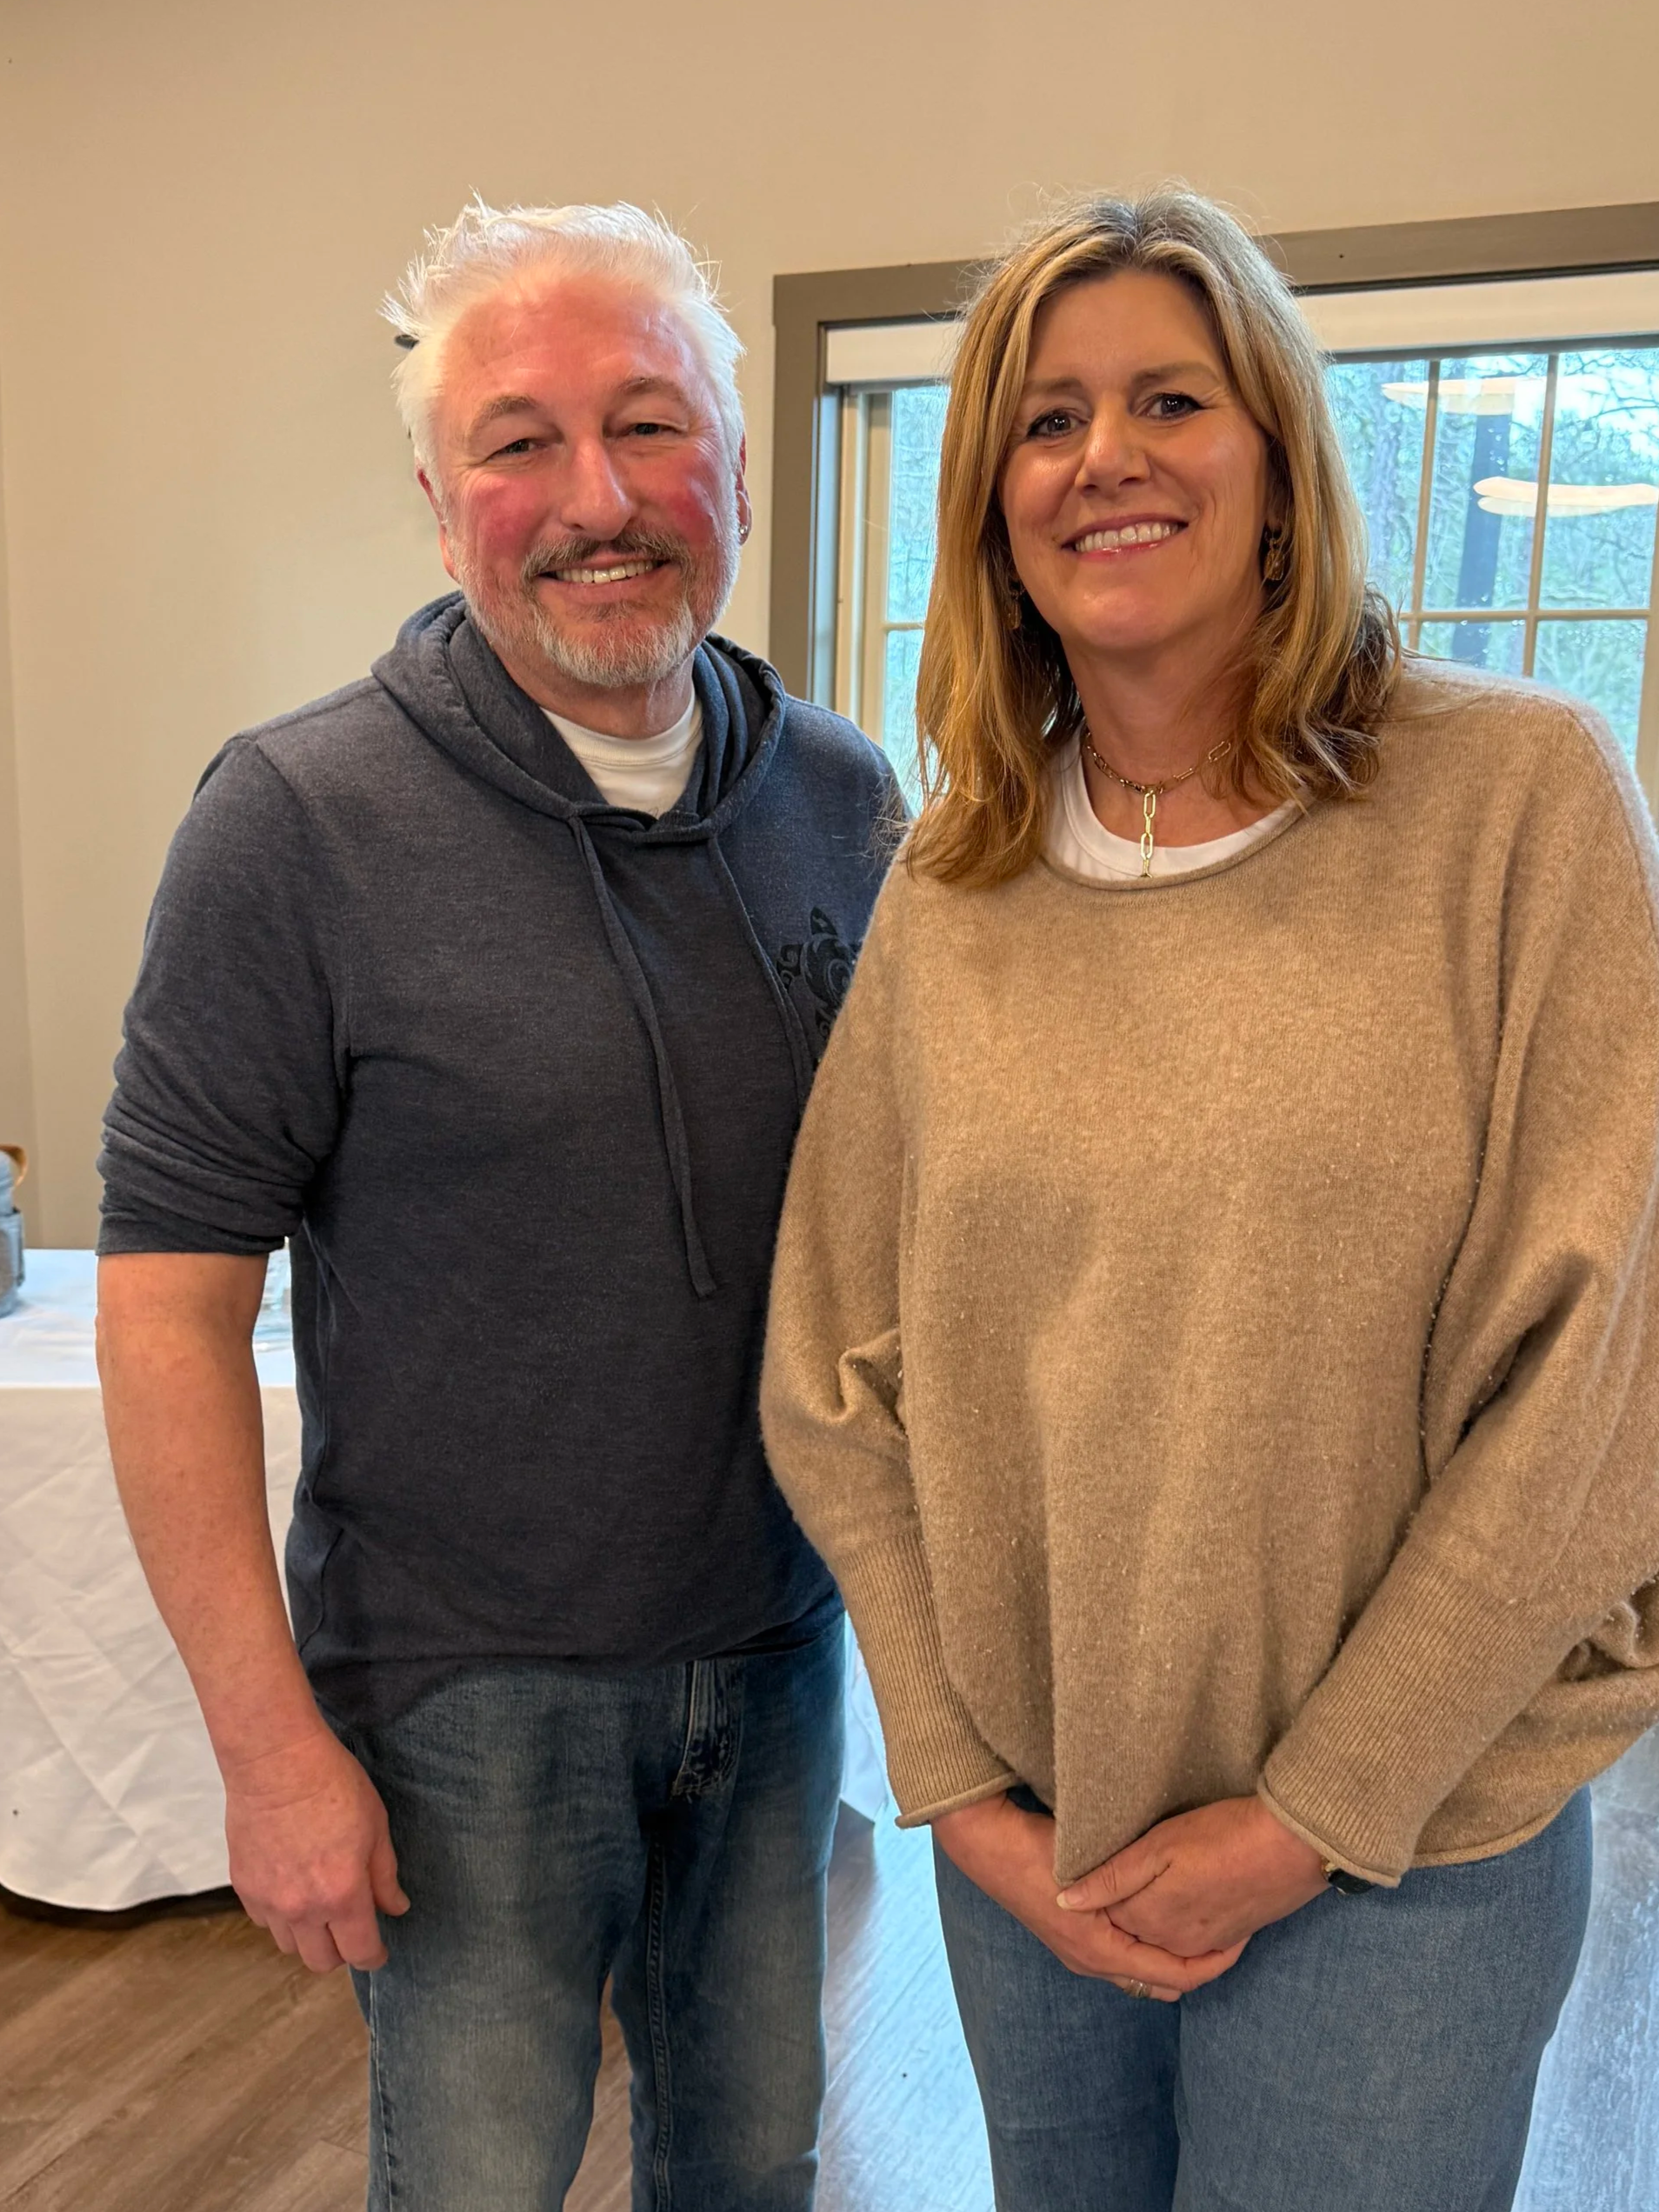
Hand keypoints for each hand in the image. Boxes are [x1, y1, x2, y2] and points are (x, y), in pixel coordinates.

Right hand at [223, 1726, 408, 1972]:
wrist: (276, 1762)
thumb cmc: (332, 1785)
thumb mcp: (376, 1826)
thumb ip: (384, 1876)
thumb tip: (396, 1907)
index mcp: (342, 1895)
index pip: (360, 1952)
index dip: (374, 1956)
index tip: (378, 1951)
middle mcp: (303, 1908)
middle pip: (321, 1961)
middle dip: (341, 1951)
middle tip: (350, 1927)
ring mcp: (268, 1901)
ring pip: (290, 1945)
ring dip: (308, 1935)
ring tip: (319, 1903)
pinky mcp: (243, 1887)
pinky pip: (264, 1920)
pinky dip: (280, 1914)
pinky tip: (291, 1885)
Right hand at [932, 1794, 1244, 2001]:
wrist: (989, 1845)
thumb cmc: (1039, 1851)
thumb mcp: (1091, 1871)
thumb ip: (1131, 1889)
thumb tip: (1182, 1902)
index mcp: (1103, 1951)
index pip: (1175, 1975)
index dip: (1213, 1962)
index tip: (1242, 1938)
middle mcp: (1092, 1962)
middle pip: (1161, 1981)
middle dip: (1197, 1966)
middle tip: (1228, 1935)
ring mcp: (1079, 1954)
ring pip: (1142, 1971)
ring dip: (1172, 1957)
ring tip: (1203, 1930)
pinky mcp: (1073, 1938)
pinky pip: (1125, 1959)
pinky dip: (1149, 1950)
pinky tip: (1161, 1923)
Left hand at [1058, 1796, 1326, 1957]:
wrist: (1291, 1848)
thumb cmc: (1222, 1837)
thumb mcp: (1159, 1847)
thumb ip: (1111, 1878)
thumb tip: (1064, 1903)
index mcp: (1149, 1920)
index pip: (1103, 1916)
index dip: (1095, 1892)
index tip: (1089, 1863)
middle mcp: (1172, 1943)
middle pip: (1131, 1931)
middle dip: (1119, 1911)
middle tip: (1121, 1872)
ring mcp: (1203, 1944)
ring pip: (1160, 1939)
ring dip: (1150, 1920)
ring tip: (1151, 1881)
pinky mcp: (1229, 1938)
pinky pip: (1191, 1945)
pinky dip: (1179, 1929)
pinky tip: (1180, 1899)